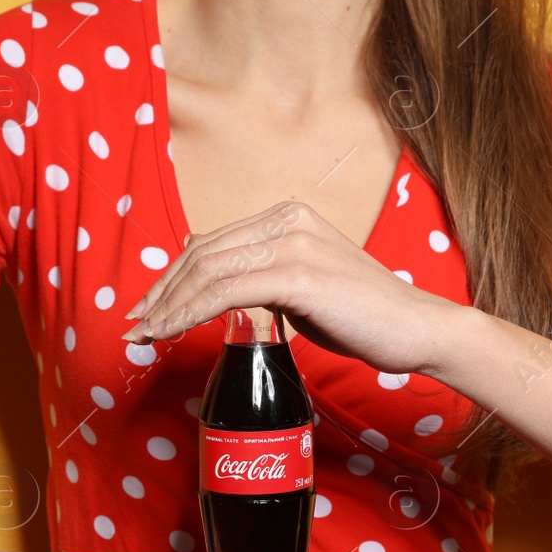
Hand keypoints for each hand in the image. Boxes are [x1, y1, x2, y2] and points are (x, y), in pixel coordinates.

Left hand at [120, 201, 454, 374]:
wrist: (416, 329)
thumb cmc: (363, 316)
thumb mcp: (304, 286)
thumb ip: (264, 278)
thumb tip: (218, 289)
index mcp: (287, 216)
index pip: (212, 243)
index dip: (172, 277)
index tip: (149, 308)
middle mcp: (286, 220)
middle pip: (202, 253)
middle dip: (161, 292)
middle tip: (135, 325)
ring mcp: (293, 245)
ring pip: (207, 271)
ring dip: (168, 305)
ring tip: (144, 334)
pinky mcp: (298, 276)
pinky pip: (225, 292)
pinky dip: (189, 313)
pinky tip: (171, 332)